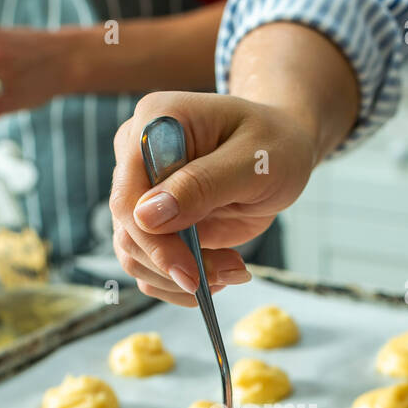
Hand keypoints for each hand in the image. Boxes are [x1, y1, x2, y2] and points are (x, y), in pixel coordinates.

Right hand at [109, 91, 321, 305]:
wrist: (279, 152)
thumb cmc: (273, 145)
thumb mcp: (254, 161)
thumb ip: (203, 184)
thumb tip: (147, 215)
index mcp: (154, 123)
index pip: (128, 196)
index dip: (154, 242)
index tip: (192, 275)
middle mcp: (136, 157)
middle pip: (128, 232)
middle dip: (176, 266)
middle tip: (230, 273)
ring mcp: (142, 192)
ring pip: (134, 256)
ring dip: (181, 280)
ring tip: (232, 271)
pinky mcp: (155, 222)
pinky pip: (151, 267)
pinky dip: (182, 283)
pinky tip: (219, 273)